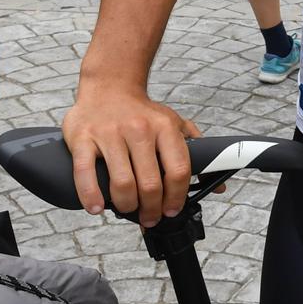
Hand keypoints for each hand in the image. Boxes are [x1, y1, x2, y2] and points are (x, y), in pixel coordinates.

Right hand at [62, 83, 201, 226]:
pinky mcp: (83, 138)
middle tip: (149, 217)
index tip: (171, 210)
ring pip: (122, 183)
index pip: (178, 170)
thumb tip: (219, 186)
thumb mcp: (174, 123)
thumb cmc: (143, 113)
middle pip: (150, 183)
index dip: (176, 197)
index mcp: (165, 127)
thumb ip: (196, 152)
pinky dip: (92, 196)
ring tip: (127, 210)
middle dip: (151, 209)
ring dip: (127, 206)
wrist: (109, 86)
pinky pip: (86, 173)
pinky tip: (97, 207)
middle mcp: (139, 129)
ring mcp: (110, 133)